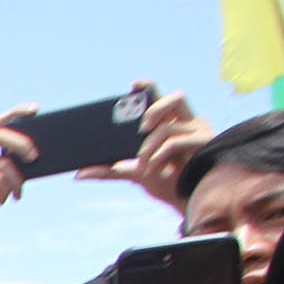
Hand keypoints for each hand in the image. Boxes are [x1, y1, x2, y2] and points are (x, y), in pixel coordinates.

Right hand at [0, 108, 38, 242]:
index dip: (16, 114)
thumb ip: (10, 167)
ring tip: (17, 195)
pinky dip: (2, 190)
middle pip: (0, 135)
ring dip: (15, 181)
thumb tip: (32, 159)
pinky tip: (1, 202)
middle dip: (21, 143)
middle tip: (34, 157)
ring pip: (2, 163)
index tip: (36, 110)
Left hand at [77, 87, 206, 210]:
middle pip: (175, 97)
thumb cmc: (163, 180)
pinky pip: (176, 142)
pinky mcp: (204, 143)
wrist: (184, 199)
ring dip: (149, 145)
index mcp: (170, 121)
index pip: (160, 96)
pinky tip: (151, 167)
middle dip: (155, 109)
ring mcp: (198, 130)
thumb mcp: (133, 172)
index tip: (133, 84)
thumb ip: (109, 171)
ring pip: (169, 126)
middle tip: (140, 128)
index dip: (149, 87)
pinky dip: (159, 155)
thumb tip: (78, 174)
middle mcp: (186, 121)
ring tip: (140, 161)